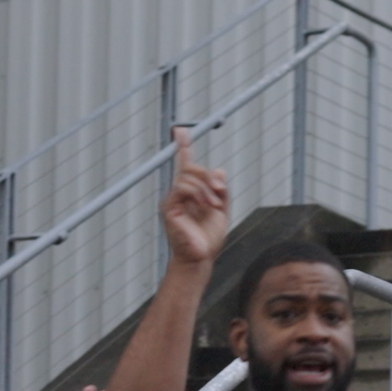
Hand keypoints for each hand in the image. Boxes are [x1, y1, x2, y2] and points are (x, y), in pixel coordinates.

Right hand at [159, 128, 229, 265]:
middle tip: (219, 191)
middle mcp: (178, 194)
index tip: (180, 131)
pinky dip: (198, 194)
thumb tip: (219, 170)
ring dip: (206, 188)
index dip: (183, 147)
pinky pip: (183, 187)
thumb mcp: (222, 210)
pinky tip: (205, 206)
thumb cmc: (208, 239)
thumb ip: (220, 190)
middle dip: (207, 175)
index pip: (184, 164)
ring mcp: (172, 200)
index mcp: (190, 193)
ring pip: (188, 176)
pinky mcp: (169, 208)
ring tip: (214, 205)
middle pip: (190, 167)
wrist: (201, 259)